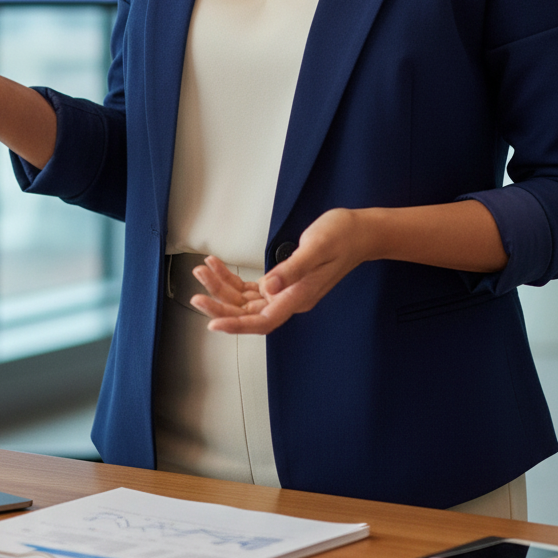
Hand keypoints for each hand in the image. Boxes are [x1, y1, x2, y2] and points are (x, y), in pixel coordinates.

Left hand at [190, 208, 368, 334]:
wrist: (360, 232)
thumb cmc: (342, 237)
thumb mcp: (316, 247)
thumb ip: (292, 269)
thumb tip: (268, 287)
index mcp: (299, 297)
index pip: (262, 321)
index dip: (237, 325)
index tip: (213, 323)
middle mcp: (291, 299)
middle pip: (249, 313)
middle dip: (221, 304)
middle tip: (197, 295)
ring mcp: (287, 291)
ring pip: (247, 300)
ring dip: (223, 288)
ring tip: (203, 271)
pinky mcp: (284, 281)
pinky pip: (254, 287)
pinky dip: (234, 278)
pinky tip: (220, 266)